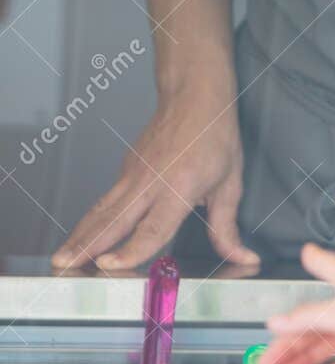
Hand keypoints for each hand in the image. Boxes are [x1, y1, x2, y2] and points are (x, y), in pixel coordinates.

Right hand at [52, 74, 257, 273]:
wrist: (194, 96)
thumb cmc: (215, 136)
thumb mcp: (230, 184)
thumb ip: (227, 228)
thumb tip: (244, 258)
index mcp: (180, 186)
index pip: (153, 226)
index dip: (131, 248)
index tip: (110, 264)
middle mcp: (151, 181)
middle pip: (114, 220)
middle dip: (88, 246)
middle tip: (64, 267)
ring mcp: (133, 174)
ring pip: (102, 210)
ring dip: (80, 236)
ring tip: (60, 259)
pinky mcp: (125, 170)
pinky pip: (105, 201)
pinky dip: (89, 221)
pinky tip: (79, 239)